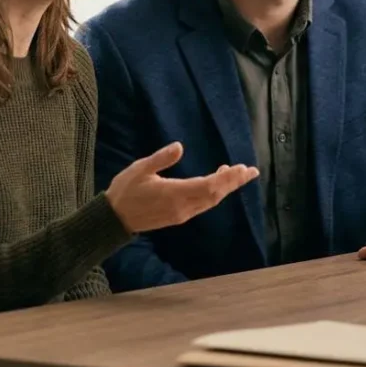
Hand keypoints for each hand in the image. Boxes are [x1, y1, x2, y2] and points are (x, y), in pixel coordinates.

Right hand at [106, 142, 258, 232]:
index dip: (227, 178)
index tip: (242, 168)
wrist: (114, 219)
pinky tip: (216, 183)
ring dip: (226, 188)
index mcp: (174, 194)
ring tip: (239, 174)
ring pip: (211, 201)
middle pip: (215, 195)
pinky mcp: (178, 216)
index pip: (209, 186)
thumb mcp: (140, 169)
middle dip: (234, 182)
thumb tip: (180, 146)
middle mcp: (182, 207)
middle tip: (251, 171)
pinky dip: (214, 193)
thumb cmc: (125, 190)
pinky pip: (203, 205)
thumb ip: (161, 158)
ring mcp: (181, 213)